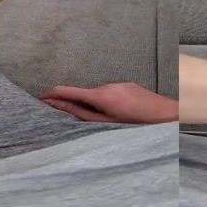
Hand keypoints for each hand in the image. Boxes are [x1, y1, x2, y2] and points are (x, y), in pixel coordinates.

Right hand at [39, 83, 178, 123]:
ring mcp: (119, 83)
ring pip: (98, 95)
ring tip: (103, 120)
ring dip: (94, 105)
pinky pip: (111, 94)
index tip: (40, 98)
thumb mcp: (107, 123)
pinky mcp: (128, 85)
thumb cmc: (137, 123)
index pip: (67, 90)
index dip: (51, 94)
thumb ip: (82, 115)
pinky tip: (118, 115)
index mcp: (100, 95)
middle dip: (73, 103)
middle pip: (83, 94)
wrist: (167, 114)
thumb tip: (62, 107)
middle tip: (66, 115)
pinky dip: (106, 103)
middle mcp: (107, 85)